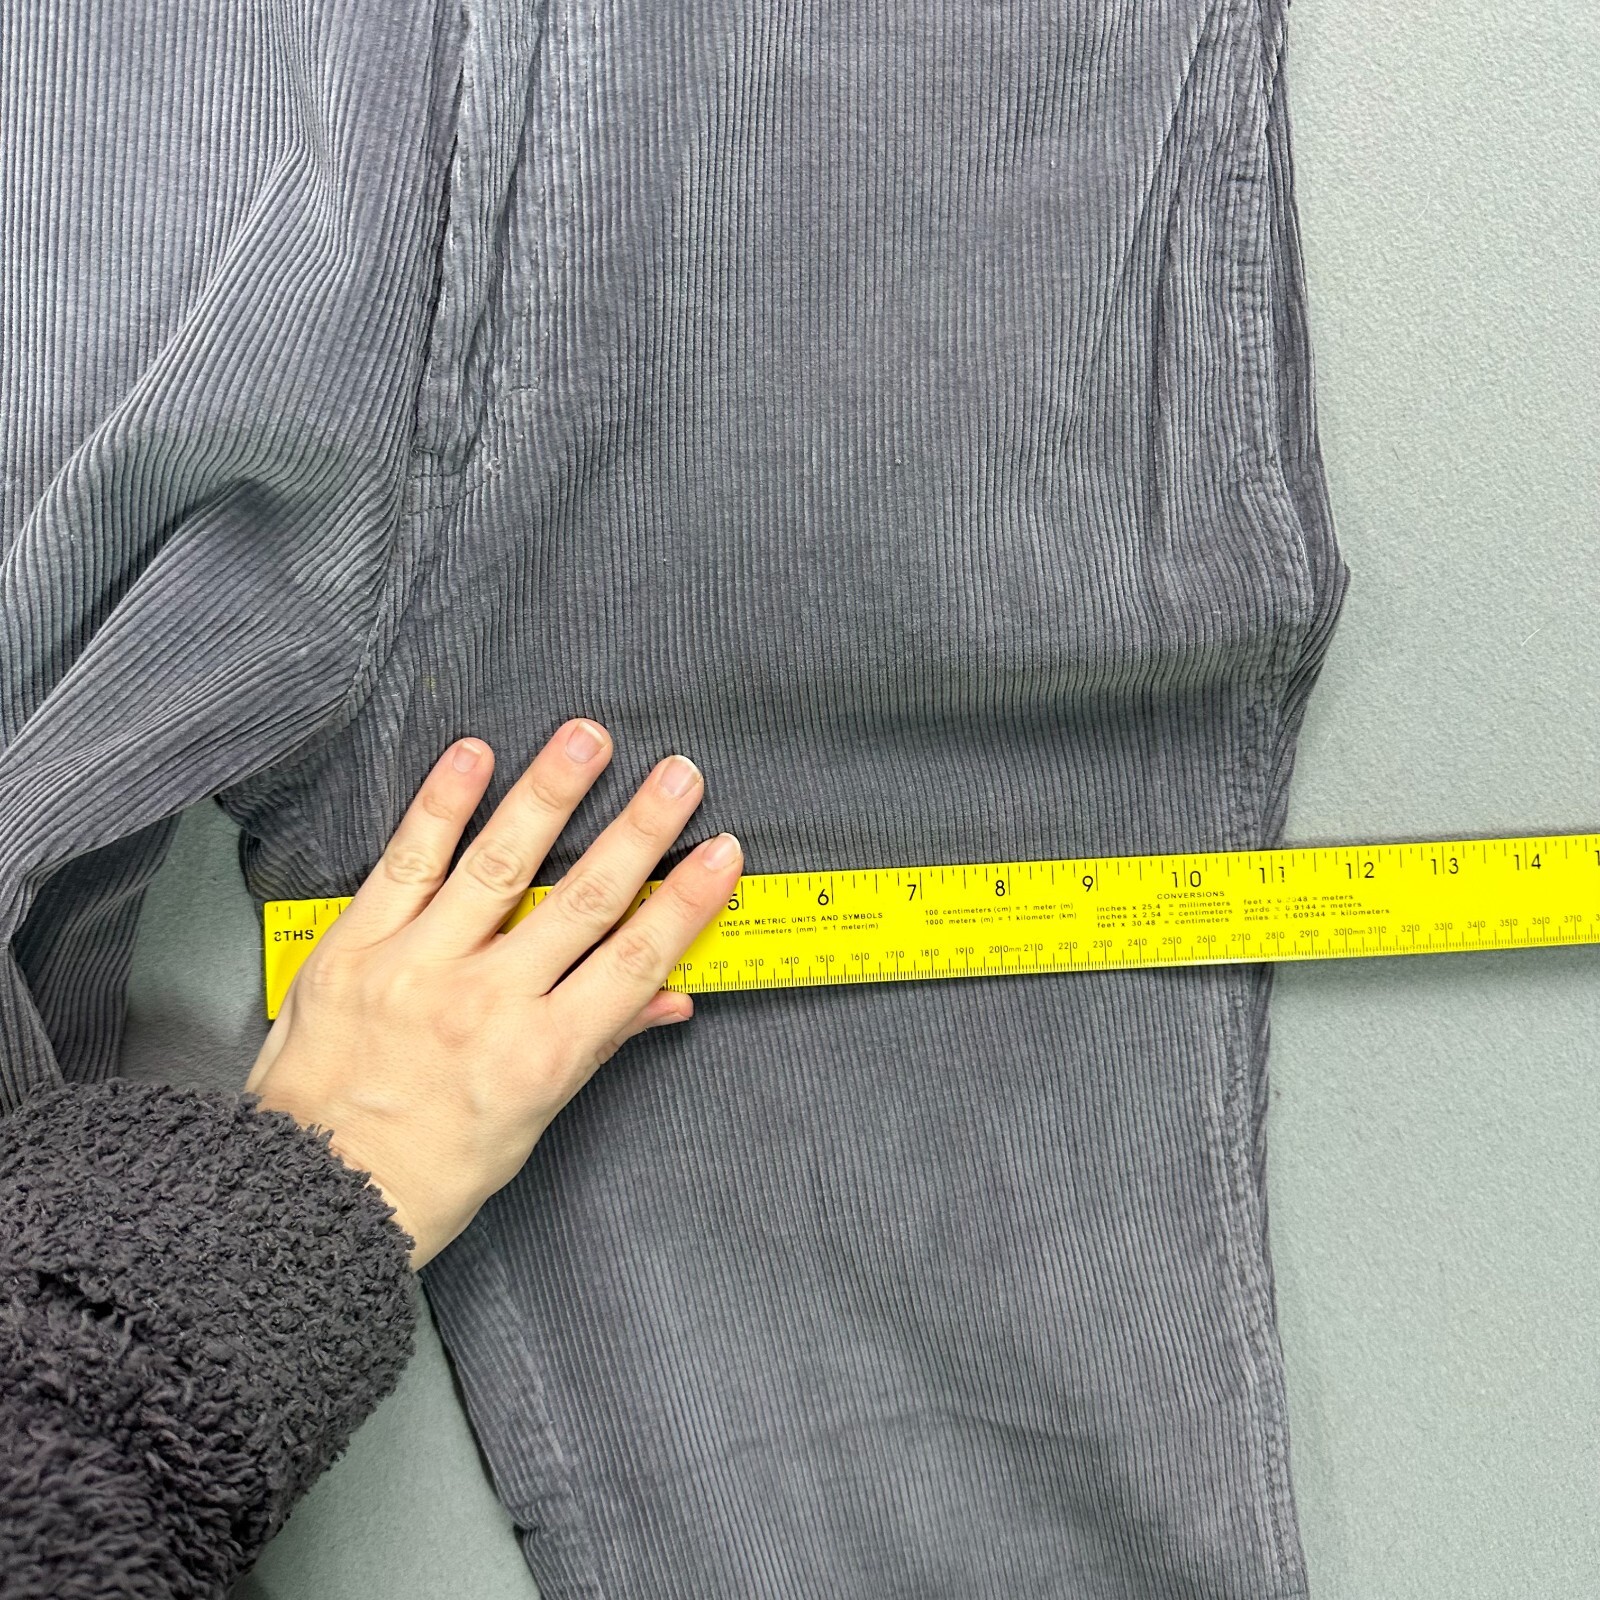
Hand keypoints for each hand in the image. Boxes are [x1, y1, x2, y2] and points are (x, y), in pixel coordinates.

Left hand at [245, 719, 741, 1267]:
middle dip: (639, 830)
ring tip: (587, 738)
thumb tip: (669, 997)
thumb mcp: (532, 1121)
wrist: (309, 1196)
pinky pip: (405, 864)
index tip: (722, 852)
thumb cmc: (429, 1172)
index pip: (633, 960)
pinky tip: (472, 757)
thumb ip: (598, 1044)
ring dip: (549, 793)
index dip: (685, 902)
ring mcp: (418, 969)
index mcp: (540, 1056)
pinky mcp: (356, 948)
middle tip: (678, 775)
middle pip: (581, 899)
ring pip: (499, 864)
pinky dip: (440, 806)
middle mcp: (486, 1004)